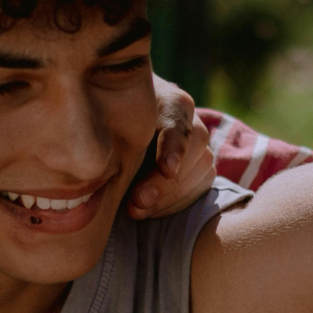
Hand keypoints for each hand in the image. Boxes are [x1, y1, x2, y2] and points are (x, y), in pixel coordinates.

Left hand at [121, 75, 217, 218]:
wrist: (121, 126)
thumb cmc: (111, 123)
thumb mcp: (110, 122)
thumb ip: (114, 138)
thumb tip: (111, 168)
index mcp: (170, 101)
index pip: (179, 120)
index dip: (175, 145)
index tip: (167, 168)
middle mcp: (191, 119)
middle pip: (196, 146)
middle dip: (167, 181)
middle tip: (138, 201)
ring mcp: (200, 144)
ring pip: (203, 168)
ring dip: (171, 196)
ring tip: (138, 209)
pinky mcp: (202, 167)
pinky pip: (201, 186)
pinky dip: (177, 202)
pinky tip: (150, 210)